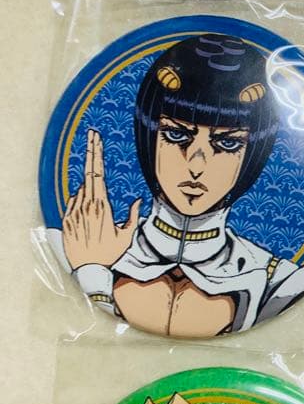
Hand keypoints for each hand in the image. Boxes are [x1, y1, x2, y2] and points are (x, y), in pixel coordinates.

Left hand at [62, 129, 140, 268]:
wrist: (87, 269)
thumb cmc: (109, 253)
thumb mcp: (126, 235)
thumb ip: (134, 216)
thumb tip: (139, 201)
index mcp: (101, 205)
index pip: (97, 173)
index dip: (96, 153)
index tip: (96, 138)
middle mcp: (86, 204)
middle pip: (88, 173)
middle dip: (91, 152)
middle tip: (92, 134)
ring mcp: (74, 210)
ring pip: (81, 190)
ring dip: (90, 190)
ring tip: (98, 210)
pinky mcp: (66, 219)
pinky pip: (73, 203)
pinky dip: (81, 202)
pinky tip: (89, 214)